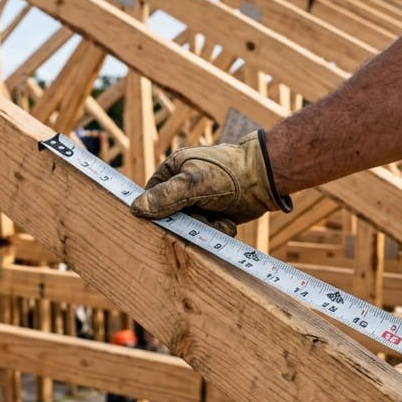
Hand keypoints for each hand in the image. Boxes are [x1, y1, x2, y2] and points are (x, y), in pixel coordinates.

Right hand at [130, 130, 291, 235]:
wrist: (264, 179)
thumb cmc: (228, 174)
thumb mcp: (193, 184)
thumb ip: (165, 197)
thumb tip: (136, 208)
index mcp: (172, 170)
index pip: (151, 197)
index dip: (158, 213)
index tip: (170, 224)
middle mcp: (182, 185)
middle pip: (171, 216)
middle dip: (189, 223)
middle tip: (204, 219)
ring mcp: (198, 200)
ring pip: (190, 226)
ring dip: (206, 228)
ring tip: (221, 220)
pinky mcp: (213, 213)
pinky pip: (206, 230)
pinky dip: (217, 230)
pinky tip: (228, 222)